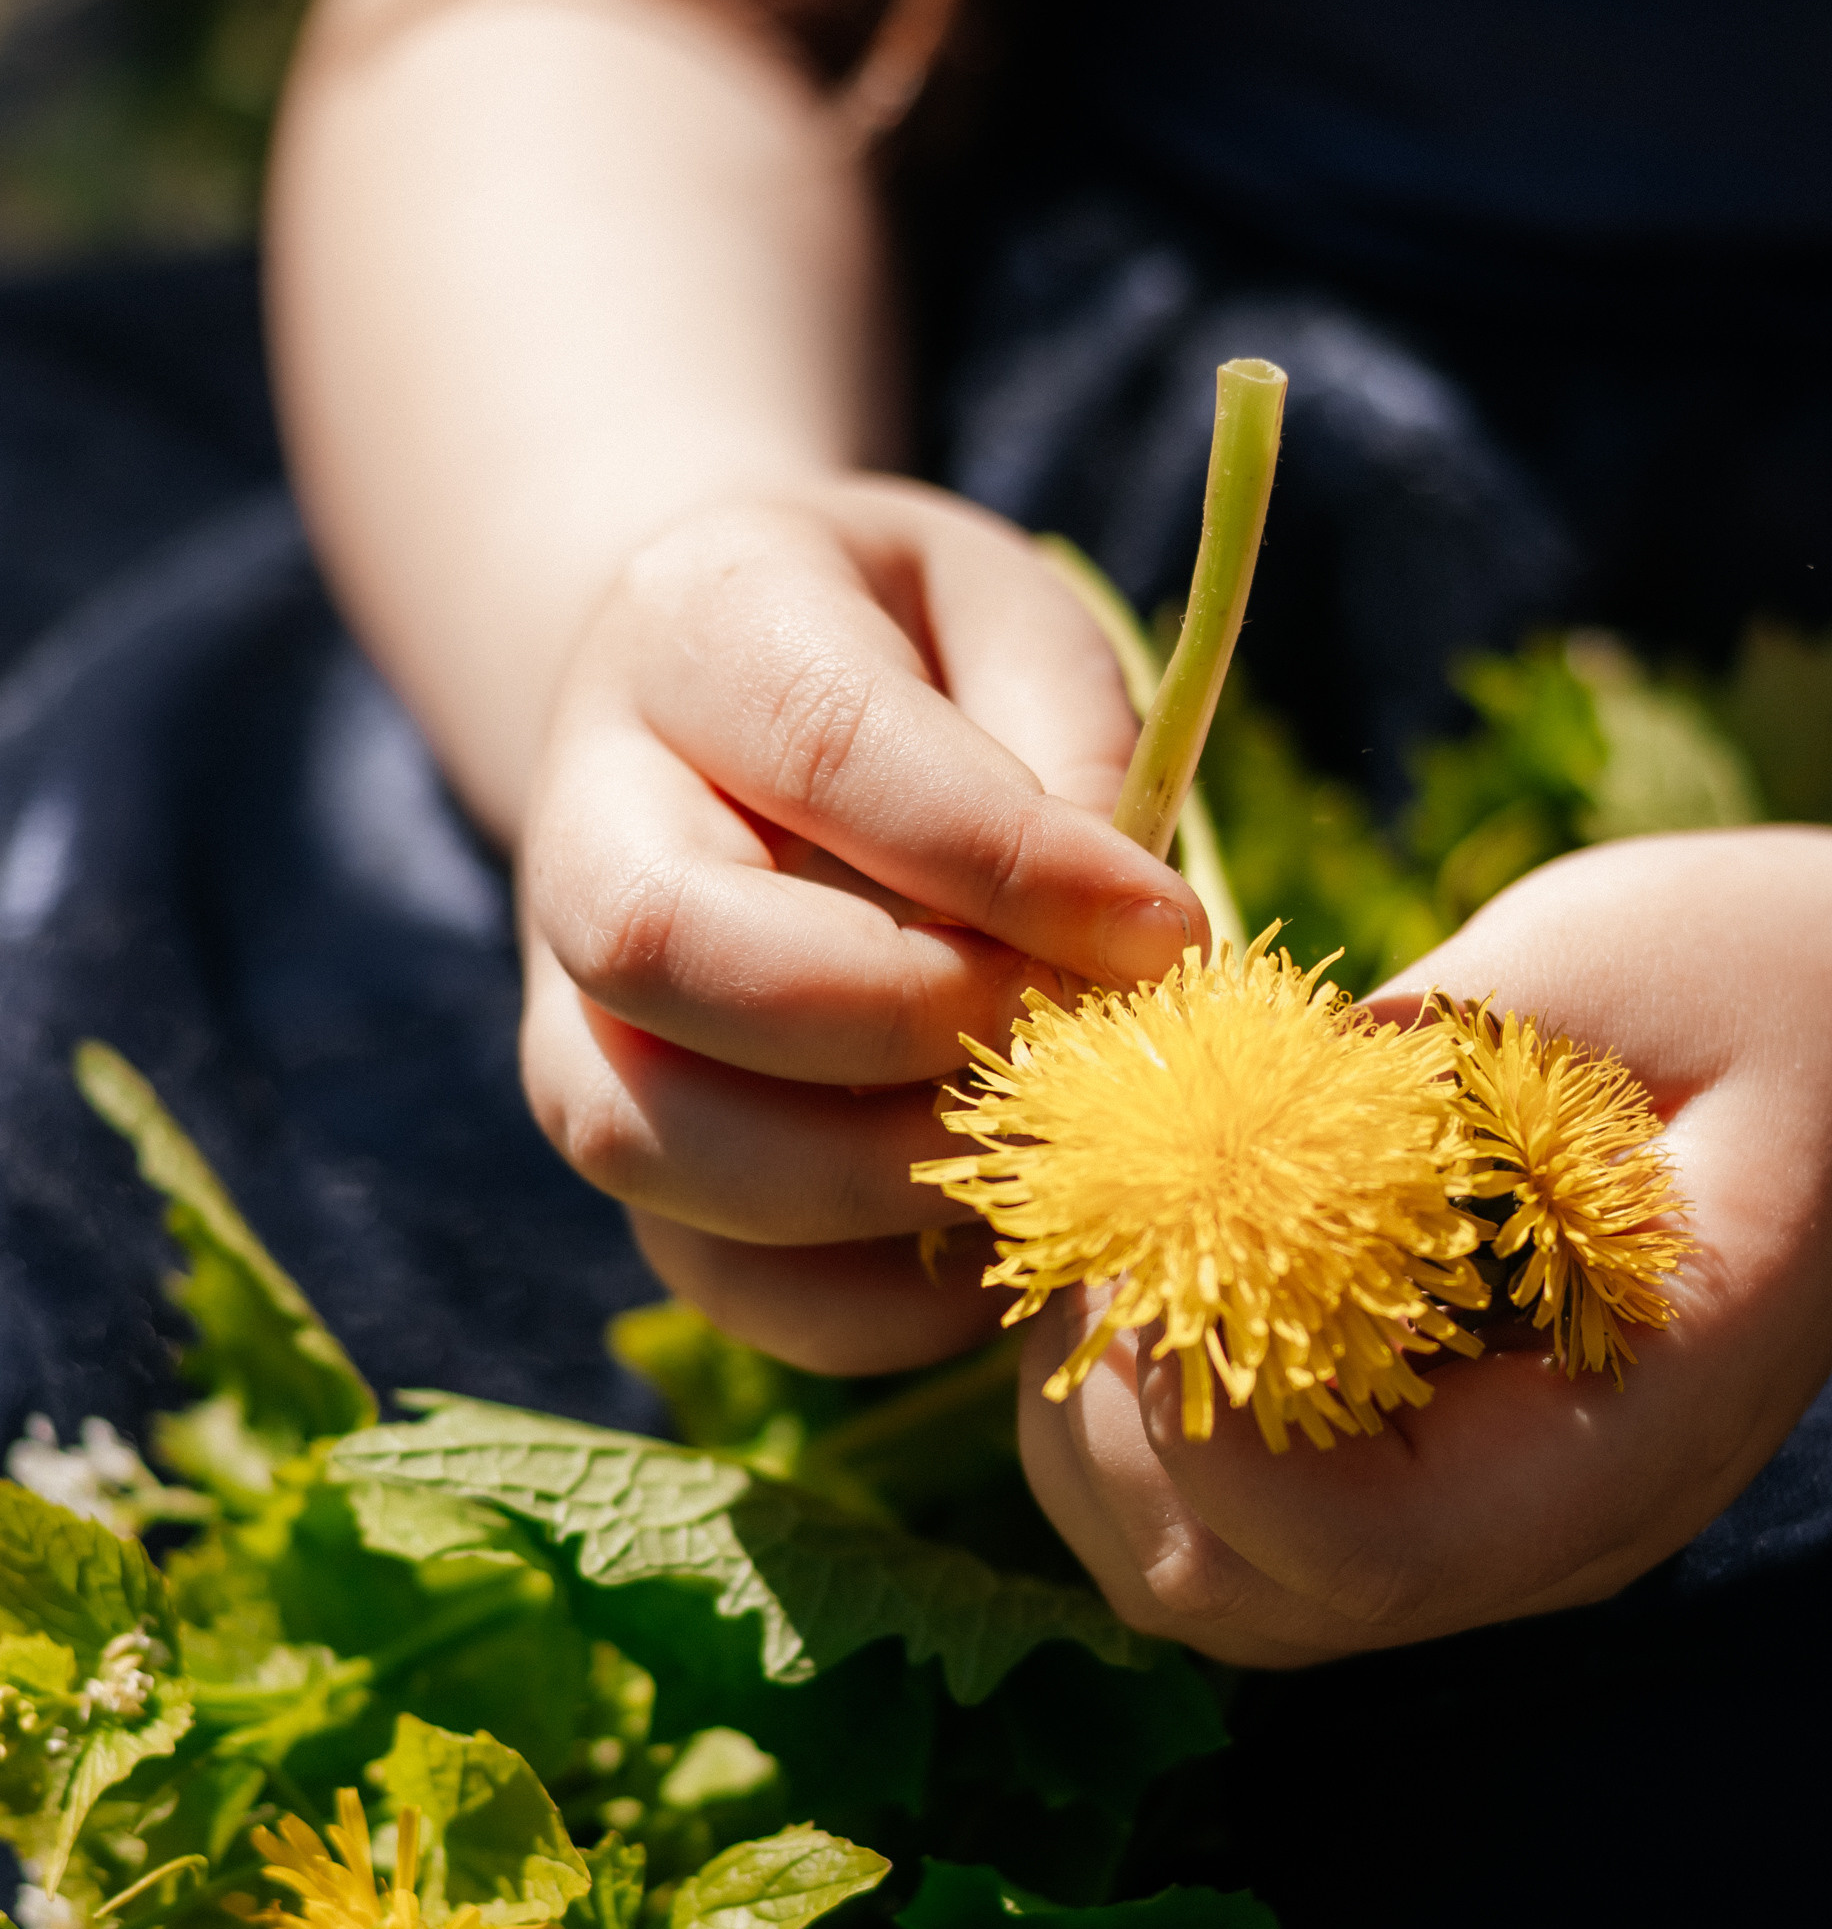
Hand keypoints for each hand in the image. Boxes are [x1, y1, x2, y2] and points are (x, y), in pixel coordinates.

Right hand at [518, 480, 1206, 1369]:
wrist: (747, 705)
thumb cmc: (924, 658)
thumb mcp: (1017, 628)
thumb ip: (1069, 751)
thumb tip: (1128, 951)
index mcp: (702, 626)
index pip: (825, 747)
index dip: (1001, 860)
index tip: (1163, 929)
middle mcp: (587, 815)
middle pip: (660, 945)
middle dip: (894, 1022)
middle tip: (1067, 1047)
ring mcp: (571, 996)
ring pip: (637, 1130)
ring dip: (866, 1182)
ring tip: (1043, 1160)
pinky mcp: (627, 1142)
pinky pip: (700, 1267)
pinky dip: (861, 1303)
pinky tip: (997, 1250)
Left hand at [1019, 826, 1831, 1662]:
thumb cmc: (1781, 987)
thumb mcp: (1606, 966)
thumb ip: (1407, 1061)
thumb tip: (1193, 1110)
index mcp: (1633, 1437)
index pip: (1366, 1549)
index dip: (1212, 1428)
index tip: (1147, 1241)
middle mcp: (1552, 1532)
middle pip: (1250, 1601)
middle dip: (1120, 1432)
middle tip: (1094, 1231)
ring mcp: (1494, 1529)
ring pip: (1214, 1589)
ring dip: (1108, 1439)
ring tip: (1108, 1249)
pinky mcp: (1438, 1482)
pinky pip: (1240, 1529)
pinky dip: (1150, 1425)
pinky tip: (1154, 1271)